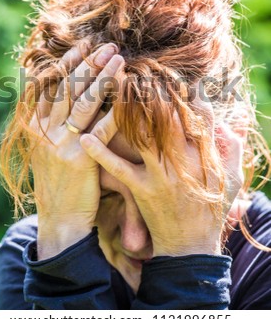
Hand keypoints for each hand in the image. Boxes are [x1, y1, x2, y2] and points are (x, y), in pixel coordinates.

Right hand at [29, 43, 123, 258]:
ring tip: (118, 59)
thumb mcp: (48, 146)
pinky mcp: (79, 159)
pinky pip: (101, 129)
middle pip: (67, 87)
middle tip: (107, 45)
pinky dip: (117, 110)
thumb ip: (56, 120)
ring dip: (102, 78)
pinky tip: (129, 94)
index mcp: (35, 124)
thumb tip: (75, 90)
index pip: (50, 84)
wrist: (59, 218)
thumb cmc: (59, 180)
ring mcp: (60, 144)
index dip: (68, 62)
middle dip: (88, 63)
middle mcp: (44, 131)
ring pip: (82, 102)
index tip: (84, 45)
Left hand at [80, 92, 243, 256]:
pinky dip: (101, 153)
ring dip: (127, 111)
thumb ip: (232, 148)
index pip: (200, 115)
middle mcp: (183, 163)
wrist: (190, 247)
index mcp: (206, 156)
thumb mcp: (231, 179)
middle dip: (154, 92)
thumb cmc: (211, 208)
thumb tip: (233, 120)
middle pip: (168, 119)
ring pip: (142, 136)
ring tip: (112, 87)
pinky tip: (85, 137)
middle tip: (139, 71)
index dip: (187, 93)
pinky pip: (118, 169)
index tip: (173, 77)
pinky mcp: (140, 190)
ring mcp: (160, 176)